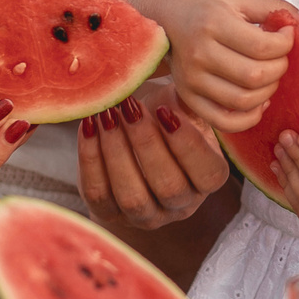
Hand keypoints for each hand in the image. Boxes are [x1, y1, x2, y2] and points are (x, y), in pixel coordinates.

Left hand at [75, 79, 232, 230]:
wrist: (134, 135)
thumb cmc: (165, 115)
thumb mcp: (185, 105)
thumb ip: (190, 100)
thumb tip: (186, 82)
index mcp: (208, 179)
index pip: (207, 173)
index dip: (187, 144)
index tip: (166, 111)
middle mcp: (181, 204)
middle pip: (169, 187)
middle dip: (146, 144)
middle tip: (130, 108)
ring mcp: (146, 216)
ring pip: (133, 197)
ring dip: (117, 153)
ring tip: (106, 115)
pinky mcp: (111, 214)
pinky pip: (99, 195)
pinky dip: (91, 159)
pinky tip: (89, 126)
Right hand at [128, 0, 298, 131]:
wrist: (160, 21)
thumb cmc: (202, 7)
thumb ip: (273, 7)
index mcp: (213, 24)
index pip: (263, 46)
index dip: (286, 44)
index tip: (287, 36)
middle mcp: (200, 54)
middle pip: (256, 76)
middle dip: (279, 69)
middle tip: (278, 57)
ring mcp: (192, 80)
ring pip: (244, 101)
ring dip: (268, 92)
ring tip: (269, 76)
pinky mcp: (188, 98)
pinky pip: (224, 122)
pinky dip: (249, 118)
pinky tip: (258, 103)